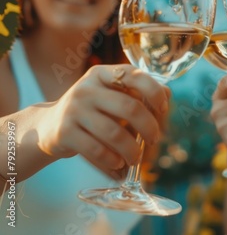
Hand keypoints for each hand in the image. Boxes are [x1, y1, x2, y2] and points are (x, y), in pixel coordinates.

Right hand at [36, 64, 169, 179]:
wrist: (49, 126)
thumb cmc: (93, 111)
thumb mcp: (111, 95)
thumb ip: (138, 94)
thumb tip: (168, 94)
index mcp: (102, 74)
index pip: (134, 75)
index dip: (154, 91)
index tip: (163, 108)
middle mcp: (86, 88)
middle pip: (129, 108)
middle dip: (149, 127)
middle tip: (154, 139)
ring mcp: (73, 109)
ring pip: (114, 133)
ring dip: (132, 150)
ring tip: (136, 158)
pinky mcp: (64, 132)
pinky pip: (97, 150)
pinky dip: (112, 160)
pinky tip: (118, 163)